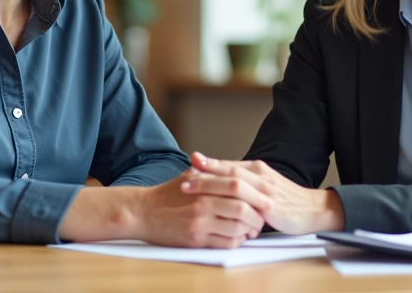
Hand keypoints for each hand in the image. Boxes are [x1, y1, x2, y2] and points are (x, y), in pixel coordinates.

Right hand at [134, 169, 270, 248]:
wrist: (143, 212)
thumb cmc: (168, 194)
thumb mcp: (189, 177)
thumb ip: (212, 171)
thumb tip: (237, 169)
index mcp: (204, 186)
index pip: (237, 187)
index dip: (257, 193)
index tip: (269, 196)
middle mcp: (202, 204)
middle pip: (241, 209)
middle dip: (258, 215)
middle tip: (264, 217)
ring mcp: (199, 223)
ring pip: (236, 228)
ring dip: (249, 230)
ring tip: (253, 228)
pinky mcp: (195, 240)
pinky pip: (225, 243)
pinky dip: (237, 241)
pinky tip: (238, 237)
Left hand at [182, 152, 344, 234]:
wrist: (314, 209)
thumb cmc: (287, 200)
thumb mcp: (265, 187)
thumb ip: (247, 185)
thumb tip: (224, 184)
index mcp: (258, 170)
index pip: (230, 164)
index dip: (210, 163)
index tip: (192, 160)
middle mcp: (260, 176)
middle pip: (228, 171)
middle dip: (204, 173)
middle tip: (184, 176)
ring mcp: (265, 190)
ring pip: (233, 183)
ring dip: (209, 185)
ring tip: (190, 188)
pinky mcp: (270, 206)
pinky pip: (245, 203)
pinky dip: (227, 203)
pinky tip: (215, 207)